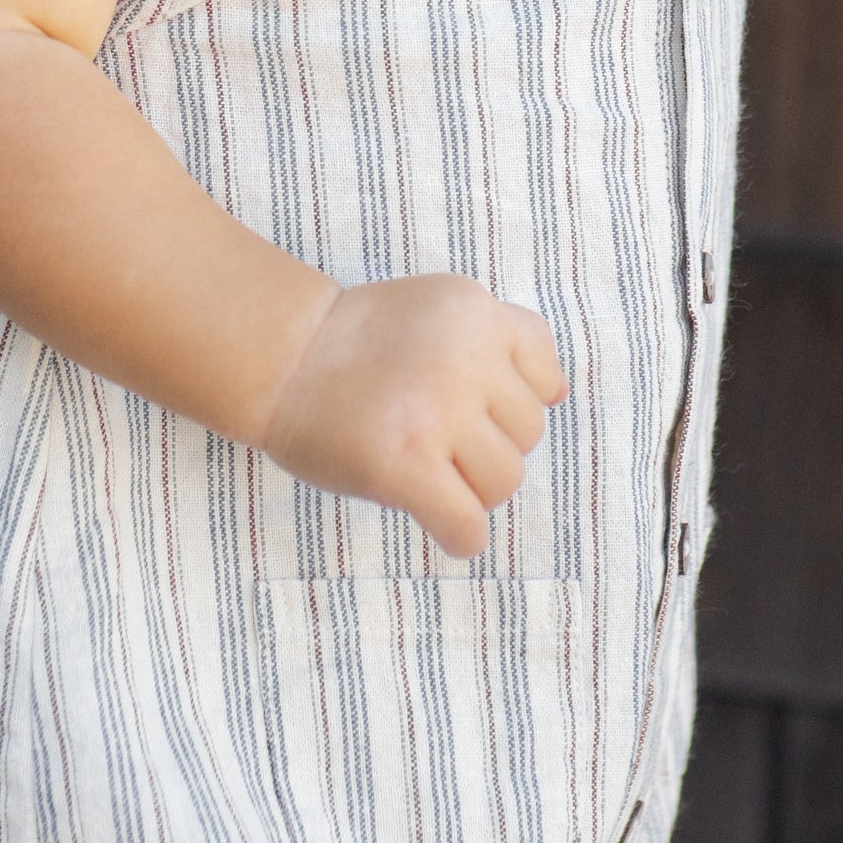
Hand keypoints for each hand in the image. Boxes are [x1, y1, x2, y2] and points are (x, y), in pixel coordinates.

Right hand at [260, 274, 568, 558]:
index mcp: (477, 313)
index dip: (507, 401)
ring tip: (424, 467)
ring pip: (504, 483)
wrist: (284, 358)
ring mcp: (437, 413)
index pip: (545, 381)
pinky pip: (467, 527)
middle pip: (526, 436)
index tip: (463, 400)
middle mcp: (466, 357)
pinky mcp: (407, 466)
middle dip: (486, 445)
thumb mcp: (441, 306)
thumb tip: (558, 393)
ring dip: (470, 488)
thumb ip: (504, 335)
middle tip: (431, 434)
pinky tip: (433, 518)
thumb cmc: (362, 340)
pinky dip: (459, 536)